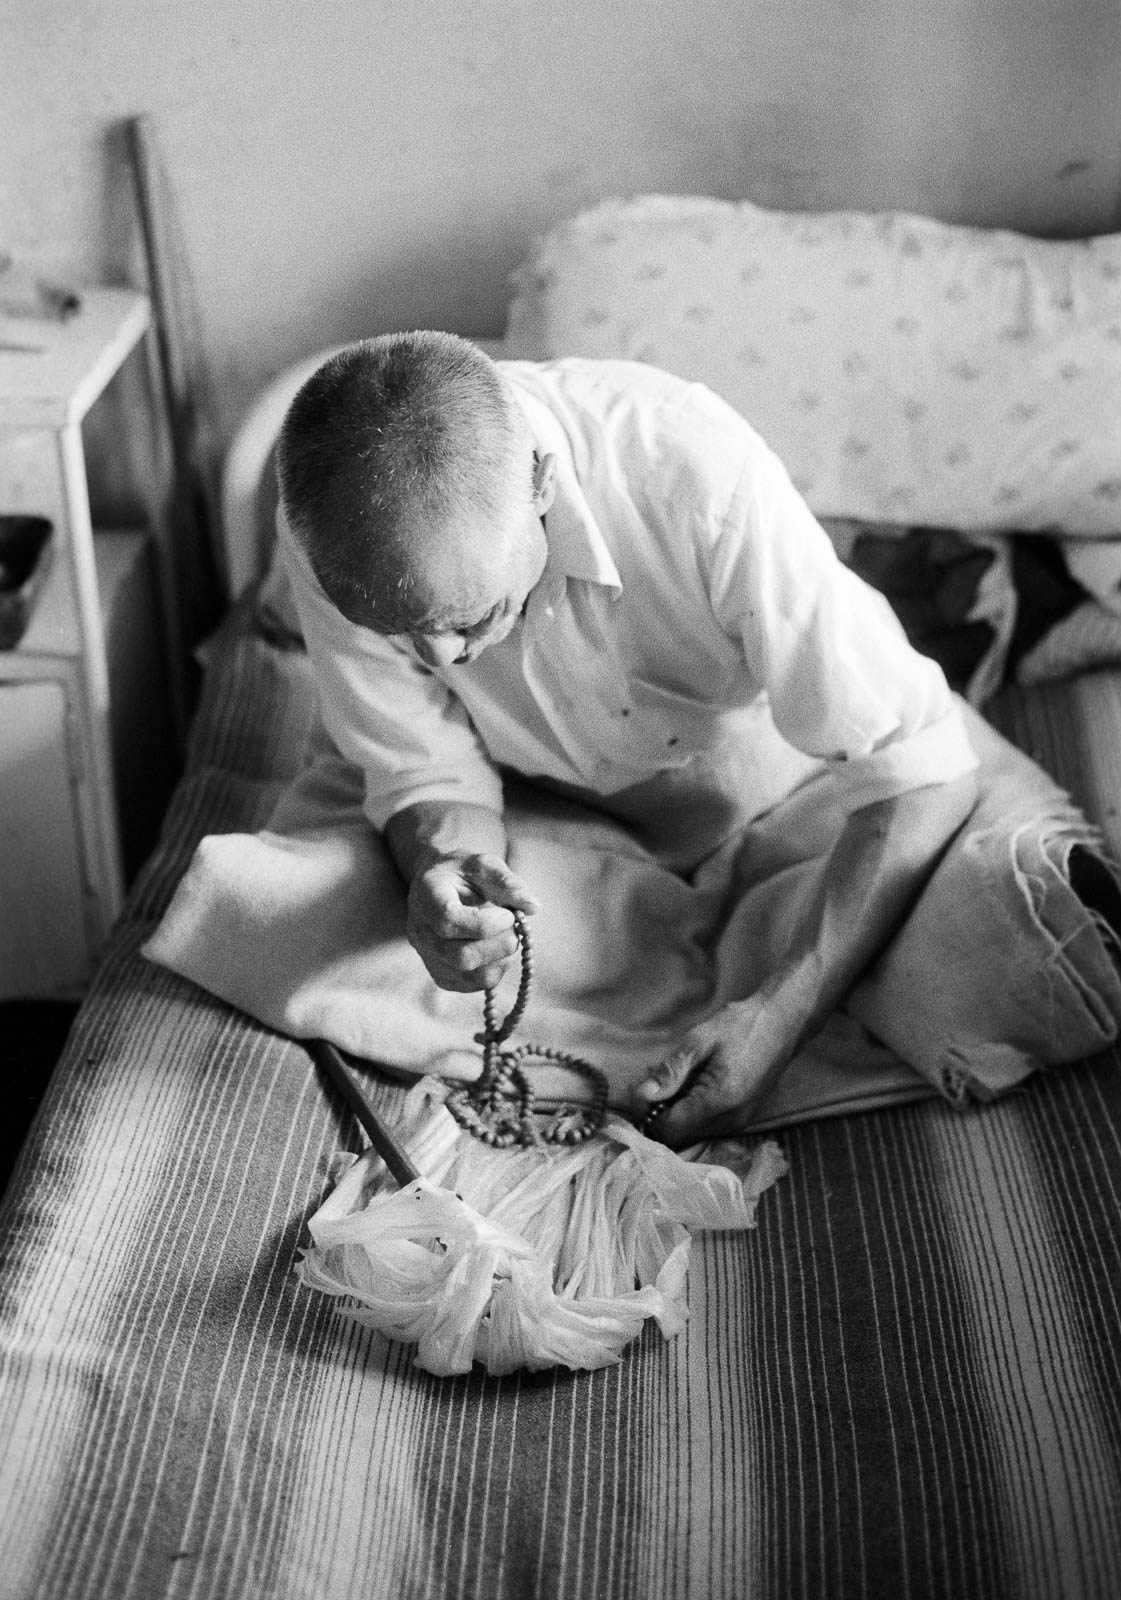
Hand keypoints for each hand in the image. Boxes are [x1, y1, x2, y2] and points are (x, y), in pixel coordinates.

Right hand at [406, 852, 538, 991]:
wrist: (442, 885)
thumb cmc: (464, 872)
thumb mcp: (484, 863)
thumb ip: (506, 882)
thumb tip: (533, 906)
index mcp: (426, 896)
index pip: (448, 920)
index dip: (485, 924)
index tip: (509, 914)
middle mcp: (420, 931)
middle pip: (460, 956)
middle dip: (500, 945)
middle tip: (516, 926)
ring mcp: (428, 957)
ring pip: (471, 975)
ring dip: (502, 958)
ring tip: (508, 935)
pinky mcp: (441, 975)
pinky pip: (474, 984)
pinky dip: (496, 968)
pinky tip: (497, 947)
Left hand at [631, 999, 792, 1146]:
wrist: (783, 1023)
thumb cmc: (741, 1025)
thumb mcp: (699, 1041)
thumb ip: (671, 1072)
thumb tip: (641, 1096)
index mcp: (719, 1101)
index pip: (669, 1129)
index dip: (648, 1113)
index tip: (643, 1088)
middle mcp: (731, 1120)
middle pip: (679, 1136)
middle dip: (660, 1113)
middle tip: (656, 1080)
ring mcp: (740, 1122)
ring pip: (692, 1133)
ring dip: (676, 1112)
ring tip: (677, 1078)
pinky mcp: (743, 1119)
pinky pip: (707, 1126)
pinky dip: (692, 1111)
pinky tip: (693, 1084)